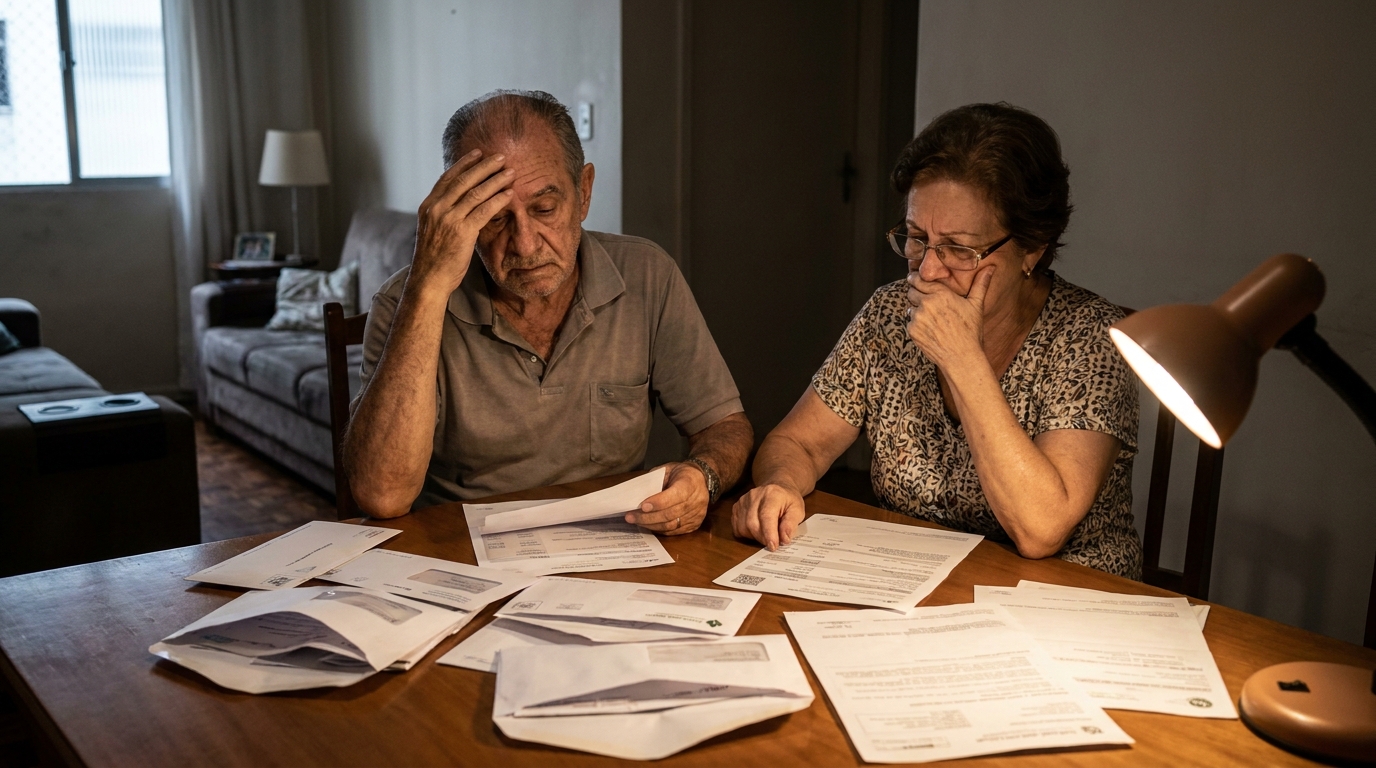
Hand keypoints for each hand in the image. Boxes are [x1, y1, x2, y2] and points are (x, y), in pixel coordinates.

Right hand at [409, 150, 515, 293]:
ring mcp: (449, 219)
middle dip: (484, 166)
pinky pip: (484, 210)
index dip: (464, 164)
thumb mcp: (433, 230)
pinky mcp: (462, 232)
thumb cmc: (434, 258)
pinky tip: (510, 194)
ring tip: (510, 172)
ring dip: (496, 180)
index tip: (478, 153)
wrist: (429, 279)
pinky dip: (498, 200)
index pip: (448, 178)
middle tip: (500, 157)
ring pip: (476, 193)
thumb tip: (459, 202)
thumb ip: (443, 214)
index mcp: (428, 206)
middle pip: (464, 180)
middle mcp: (437, 208)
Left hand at [624, 462, 708, 535]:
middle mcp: (696, 501)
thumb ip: (654, 481)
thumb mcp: (668, 469)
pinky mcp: (694, 525)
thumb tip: (637, 495)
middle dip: (647, 517)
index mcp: (690, 483)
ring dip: (650, 525)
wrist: (702, 479)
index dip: (658, 502)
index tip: (642, 506)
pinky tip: (648, 525)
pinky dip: (659, 529)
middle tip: (630, 517)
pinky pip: (674, 531)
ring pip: (671, 525)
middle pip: (670, 514)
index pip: (674, 496)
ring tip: (636, 521)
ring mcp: (696, 515)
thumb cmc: (681, 473)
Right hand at [731, 483, 805, 550]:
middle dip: (763, 538)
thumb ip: (791, 524)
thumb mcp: (797, 510)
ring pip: (743, 527)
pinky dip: (746, 534)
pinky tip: (756, 530)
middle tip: (773, 542)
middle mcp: (755, 495)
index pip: (766, 516)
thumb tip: (784, 539)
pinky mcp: (736, 506)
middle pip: (752, 523)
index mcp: (772, 494)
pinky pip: (737, 527)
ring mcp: (743, 500)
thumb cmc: (788, 499)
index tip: (773, 546)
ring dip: (754, 537)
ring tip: (766, 534)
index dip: (769, 533)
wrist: (777, 486)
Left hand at [905, 264, 995, 367]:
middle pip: (912, 291)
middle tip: (926, 302)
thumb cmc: (970, 332)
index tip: (915, 279)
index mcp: (941, 294)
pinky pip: (910, 321)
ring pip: (910, 307)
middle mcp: (927, 304)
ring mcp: (918, 317)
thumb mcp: (976, 306)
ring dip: (917, 309)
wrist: (961, 357)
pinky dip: (916, 323)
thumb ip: (980, 284)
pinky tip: (930, 329)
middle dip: (917, 294)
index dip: (916, 279)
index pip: (919, 280)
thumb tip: (990, 268)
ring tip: (932, 319)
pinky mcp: (912, 330)